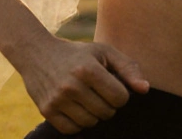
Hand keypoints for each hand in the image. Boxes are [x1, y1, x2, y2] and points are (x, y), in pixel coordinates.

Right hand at [15, 36, 149, 133]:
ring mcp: (57, 99)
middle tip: (98, 92)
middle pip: (106, 112)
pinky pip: (72, 129)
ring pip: (90, 123)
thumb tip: (145, 89)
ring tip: (87, 99)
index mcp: (88, 69)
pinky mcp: (46, 110)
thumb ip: (128, 68)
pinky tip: (75, 108)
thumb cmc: (77, 53)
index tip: (112, 86)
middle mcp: (71, 85)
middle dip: (108, 105)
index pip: (120, 98)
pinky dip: (77, 123)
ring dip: (93, 114)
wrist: (36, 53)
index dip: (120, 94)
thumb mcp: (103, 52)